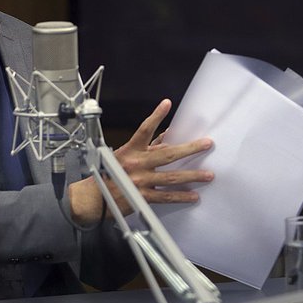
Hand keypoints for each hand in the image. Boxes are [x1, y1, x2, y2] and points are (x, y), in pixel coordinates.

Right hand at [69, 99, 213, 224]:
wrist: (94, 199)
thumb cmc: (109, 174)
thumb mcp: (125, 155)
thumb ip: (147, 146)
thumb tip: (167, 135)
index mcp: (131, 150)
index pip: (144, 130)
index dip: (155, 116)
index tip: (167, 104)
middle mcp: (137, 164)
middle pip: (167, 154)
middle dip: (190, 149)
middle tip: (207, 144)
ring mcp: (141, 181)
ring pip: (171, 177)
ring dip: (192, 176)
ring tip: (208, 174)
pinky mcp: (143, 198)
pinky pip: (166, 196)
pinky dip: (181, 196)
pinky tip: (194, 196)